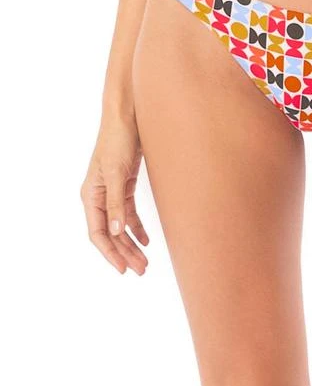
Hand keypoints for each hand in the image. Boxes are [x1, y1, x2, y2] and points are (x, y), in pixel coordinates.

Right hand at [80, 110, 149, 274]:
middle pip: (110, 233)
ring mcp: (112, 191)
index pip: (97, 233)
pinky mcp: (125, 184)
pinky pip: (128, 213)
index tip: (123, 269)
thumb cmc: (118, 140)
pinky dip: (137, 227)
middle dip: (124, 252)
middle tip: (141, 269)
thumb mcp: (117, 173)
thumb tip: (115, 232)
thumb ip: (116, 203)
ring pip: (120, 225)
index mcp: (90, 195)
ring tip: (145, 261)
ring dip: (131, 243)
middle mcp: (98, 196)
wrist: (128, 116)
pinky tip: (146, 239)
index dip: (110, 253)